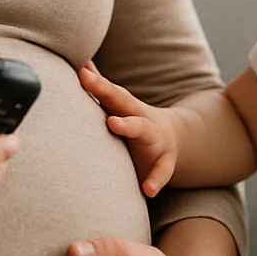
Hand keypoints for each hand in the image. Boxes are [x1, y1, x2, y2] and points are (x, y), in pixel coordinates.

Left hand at [78, 62, 178, 195]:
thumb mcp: (121, 104)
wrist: (175, 138)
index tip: (81, 73)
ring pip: (144, 129)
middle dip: (107, 91)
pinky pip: (162, 170)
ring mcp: (155, 138)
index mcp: (128, 107)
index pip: (111, 92)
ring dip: (129, 125)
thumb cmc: (136, 121)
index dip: (97, 82)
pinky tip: (148, 190)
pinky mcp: (164, 162)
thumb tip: (83, 65)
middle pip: (125, 102)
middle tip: (89, 81)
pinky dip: (155, 180)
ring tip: (113, 123)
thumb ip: (102, 87)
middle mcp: (142, 118)